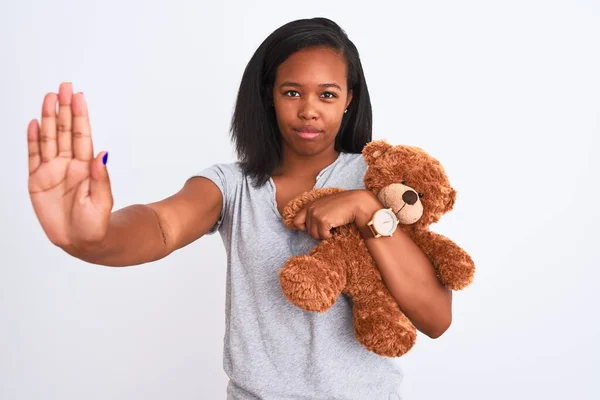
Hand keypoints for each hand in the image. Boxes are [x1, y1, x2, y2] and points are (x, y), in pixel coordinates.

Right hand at [27, 82, 112, 248]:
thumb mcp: (102, 203)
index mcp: (86, 167)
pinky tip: (33, 123)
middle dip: (63, 109)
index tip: (79, 96)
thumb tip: (101, 155)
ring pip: (48, 139)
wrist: (81, 241)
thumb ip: (100, 179)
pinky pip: (33, 156)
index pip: (81, 136)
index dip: (79, 116)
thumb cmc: (96, 224)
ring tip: (48, 97)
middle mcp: (68, 164)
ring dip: (47, 119)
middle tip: (64, 87)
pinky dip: (32, 140)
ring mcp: (52, 171)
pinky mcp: (37, 181)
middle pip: (64, 131)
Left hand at [292, 190, 380, 239]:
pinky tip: (336, 229)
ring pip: (314, 235)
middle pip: (308, 231)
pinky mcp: (322, 220)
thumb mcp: (326, 207)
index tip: (316, 229)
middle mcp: (311, 209)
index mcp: (310, 205)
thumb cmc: (343, 206)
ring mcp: (316, 214)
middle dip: (318, 232)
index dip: (305, 228)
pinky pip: (323, 236)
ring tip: (333, 227)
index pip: (296, 221)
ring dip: (324, 234)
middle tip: (329, 227)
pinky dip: (330, 235)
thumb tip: (307, 229)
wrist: (356, 203)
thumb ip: (316, 213)